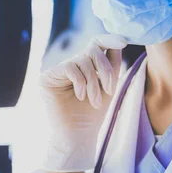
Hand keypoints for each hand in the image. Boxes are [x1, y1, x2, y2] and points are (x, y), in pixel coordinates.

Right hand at [40, 34, 126, 171]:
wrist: (78, 134)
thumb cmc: (93, 114)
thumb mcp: (108, 86)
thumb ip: (112, 64)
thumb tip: (120, 40)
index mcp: (87, 65)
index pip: (97, 43)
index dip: (109, 38)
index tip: (124, 42)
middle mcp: (72, 64)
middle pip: (93, 49)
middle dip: (105, 70)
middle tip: (109, 91)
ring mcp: (59, 70)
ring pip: (83, 60)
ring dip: (94, 82)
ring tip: (94, 100)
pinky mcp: (48, 77)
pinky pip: (70, 67)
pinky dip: (80, 82)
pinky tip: (80, 96)